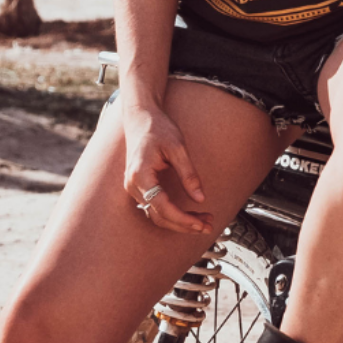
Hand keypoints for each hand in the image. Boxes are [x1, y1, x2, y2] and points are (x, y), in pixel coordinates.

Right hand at [120, 98, 215, 232]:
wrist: (140, 117)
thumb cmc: (157, 128)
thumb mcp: (177, 148)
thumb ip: (189, 174)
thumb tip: (200, 198)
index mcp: (141, 176)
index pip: (162, 207)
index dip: (182, 219)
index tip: (201, 224)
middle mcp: (133, 185)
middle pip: (159, 216)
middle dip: (184, 224)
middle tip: (208, 226)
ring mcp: (134, 187)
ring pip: (157, 214)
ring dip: (179, 221)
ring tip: (204, 221)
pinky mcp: (140, 187)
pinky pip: (155, 207)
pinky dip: (172, 213)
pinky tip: (189, 213)